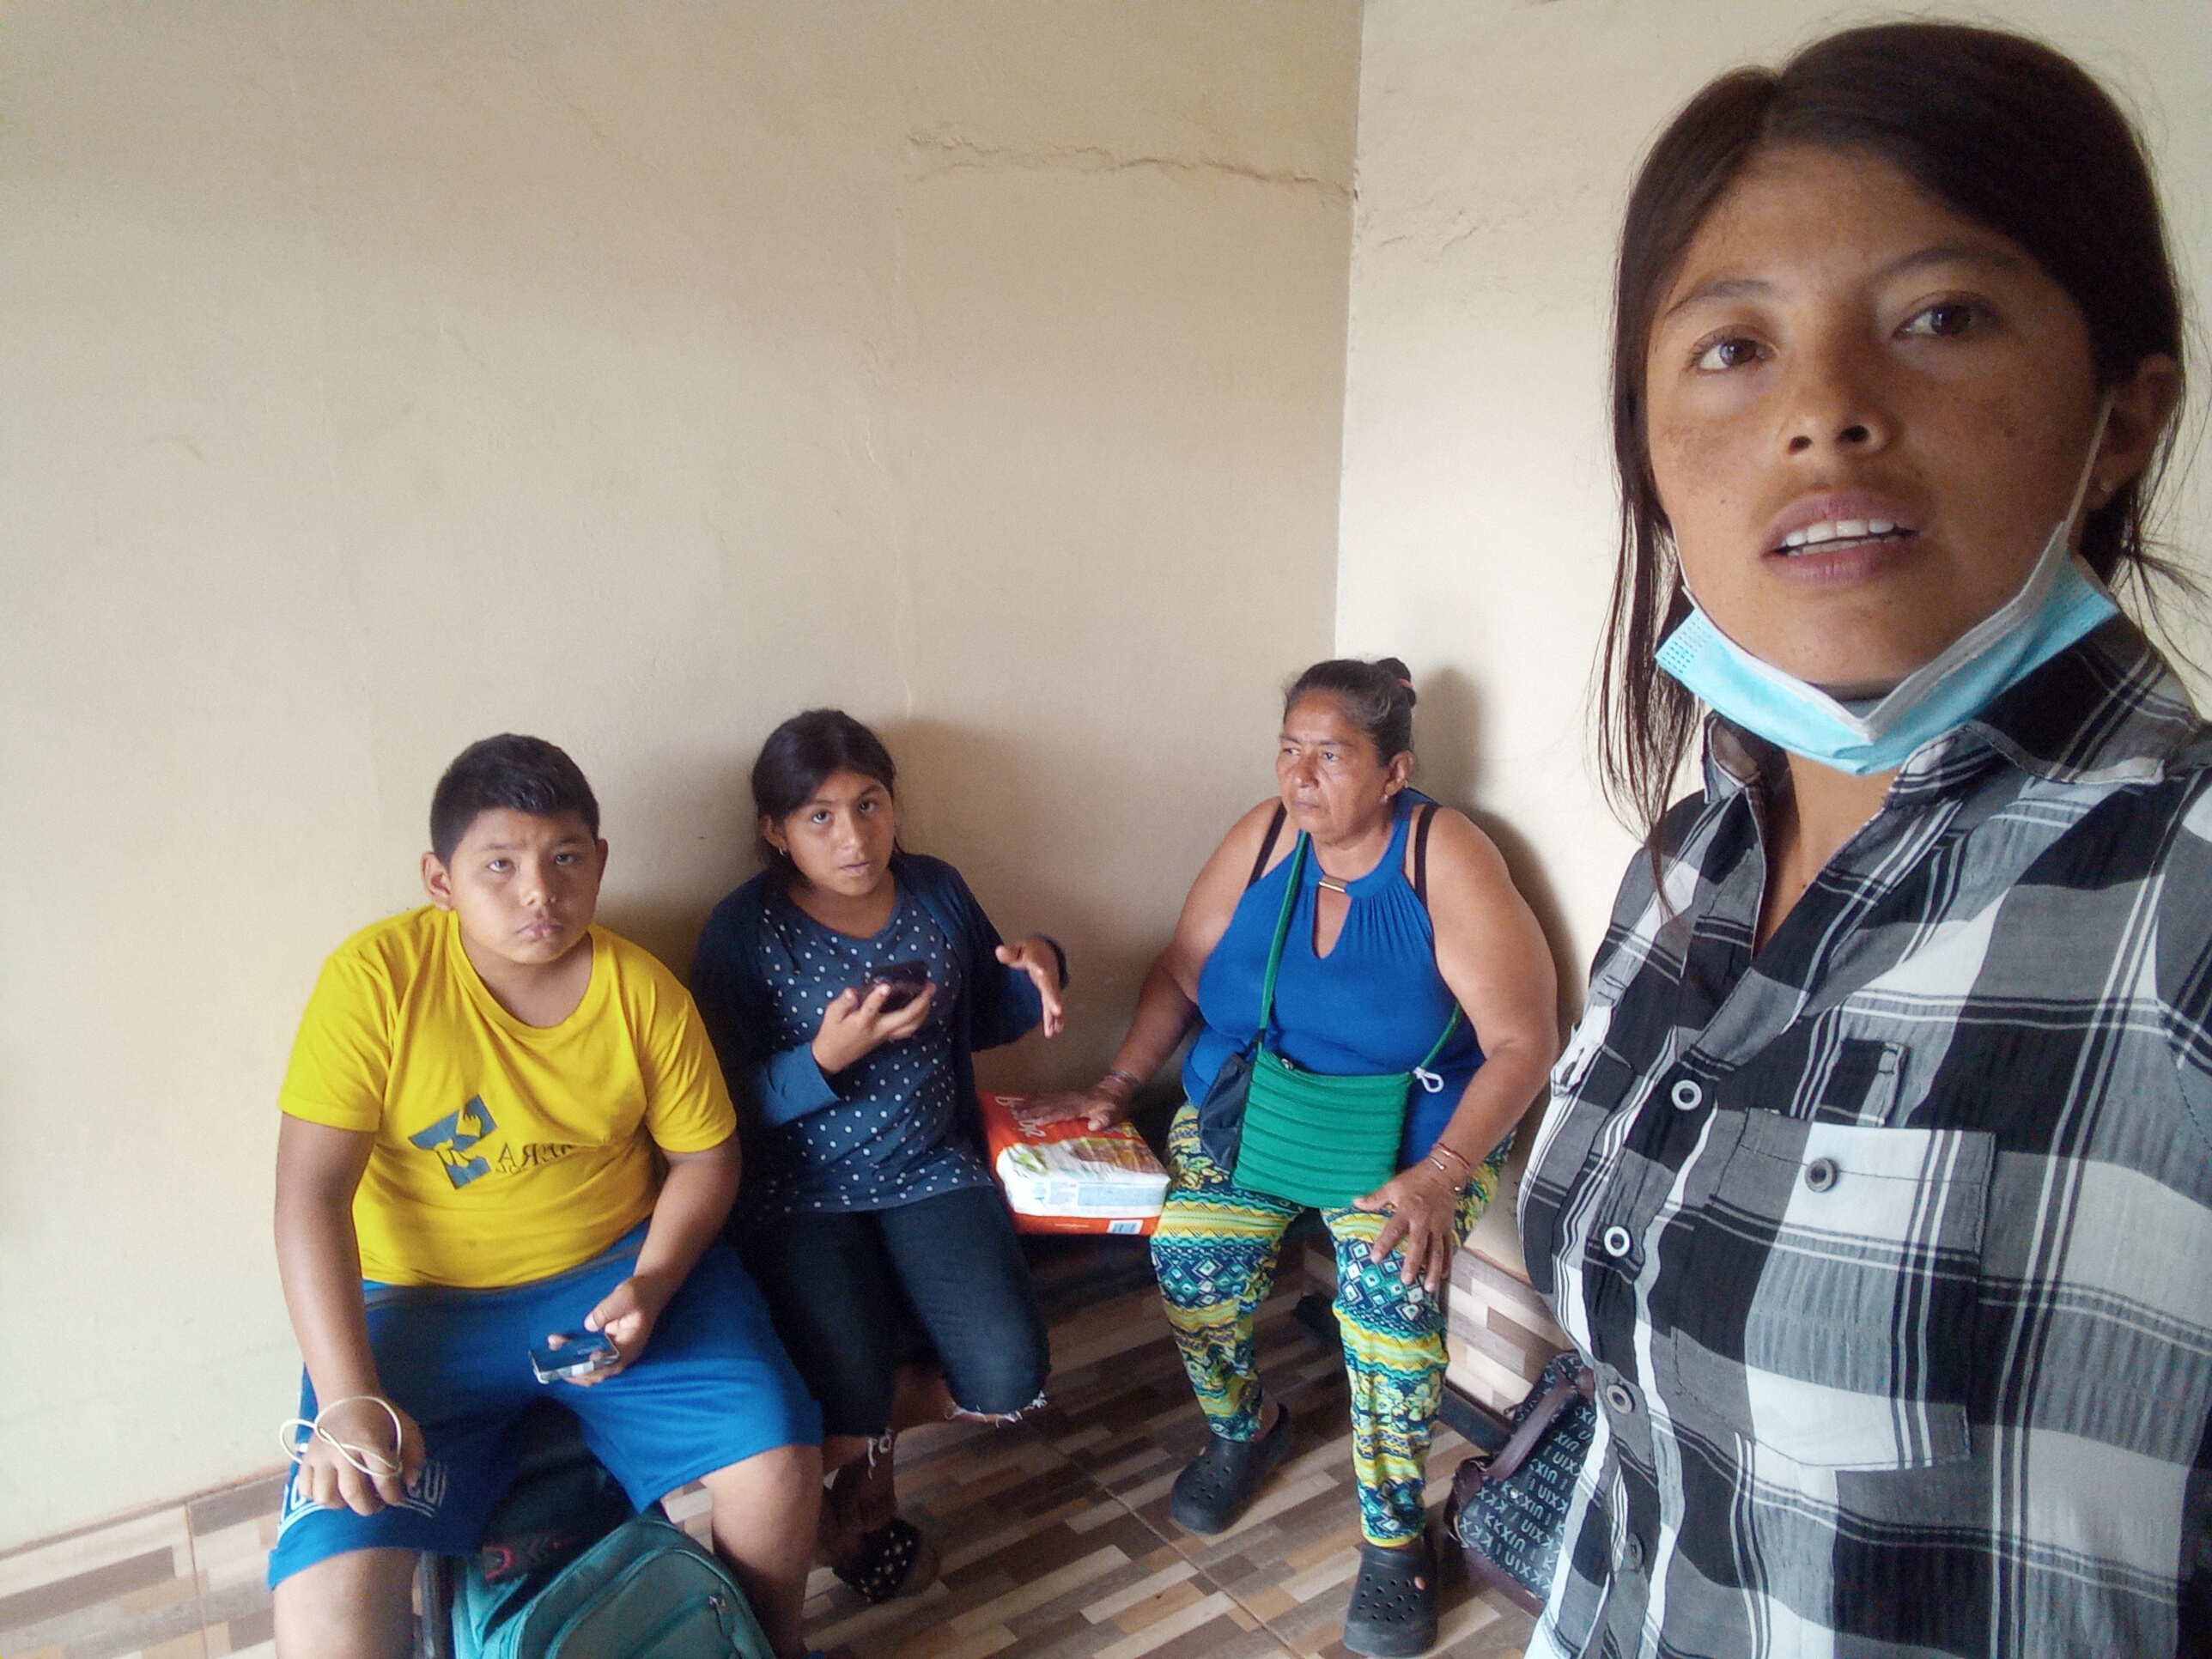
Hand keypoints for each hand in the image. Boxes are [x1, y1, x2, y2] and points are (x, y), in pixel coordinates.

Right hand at [295, 1395, 423, 1514]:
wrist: (348, 1397)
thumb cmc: (380, 1415)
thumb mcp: (407, 1427)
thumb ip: (414, 1455)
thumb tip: (411, 1483)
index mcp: (369, 1441)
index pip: (383, 1478)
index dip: (393, 1495)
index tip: (397, 1498)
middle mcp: (342, 1450)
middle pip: (353, 1492)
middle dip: (368, 1507)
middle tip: (376, 1505)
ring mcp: (321, 1455)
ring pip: (325, 1495)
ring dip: (341, 1505)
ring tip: (351, 1498)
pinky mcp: (306, 1458)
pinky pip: (304, 1488)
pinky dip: (316, 1497)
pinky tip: (332, 1491)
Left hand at [565, 1271, 674, 1384]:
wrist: (648, 1289)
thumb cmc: (640, 1292)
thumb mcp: (625, 1296)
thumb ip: (608, 1310)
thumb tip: (589, 1325)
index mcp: (631, 1345)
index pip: (612, 1363)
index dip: (595, 1365)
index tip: (580, 1359)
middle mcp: (623, 1355)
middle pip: (598, 1373)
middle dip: (576, 1369)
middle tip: (556, 1361)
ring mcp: (613, 1353)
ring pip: (591, 1370)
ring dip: (571, 1366)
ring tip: (552, 1353)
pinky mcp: (606, 1348)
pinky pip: (589, 1360)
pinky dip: (574, 1358)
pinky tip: (559, 1347)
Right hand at [811, 980, 936, 1074]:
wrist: (833, 1057)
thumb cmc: (832, 1033)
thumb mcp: (831, 1015)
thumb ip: (842, 1003)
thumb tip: (852, 992)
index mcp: (862, 1022)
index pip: (870, 1009)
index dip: (878, 997)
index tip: (886, 985)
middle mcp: (878, 1030)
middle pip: (904, 1018)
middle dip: (920, 1002)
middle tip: (930, 986)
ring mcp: (885, 1035)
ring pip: (911, 1026)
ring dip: (924, 1011)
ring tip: (930, 995)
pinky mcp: (887, 1038)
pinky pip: (908, 1030)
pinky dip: (918, 1019)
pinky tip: (922, 1010)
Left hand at [996, 937, 1065, 1036]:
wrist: (1045, 952)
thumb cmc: (1028, 952)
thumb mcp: (1018, 949)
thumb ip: (1009, 952)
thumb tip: (999, 951)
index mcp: (1037, 961)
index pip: (1038, 964)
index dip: (1039, 968)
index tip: (1041, 971)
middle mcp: (1047, 974)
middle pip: (1050, 987)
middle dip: (1053, 998)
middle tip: (1057, 1010)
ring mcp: (1050, 985)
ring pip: (1053, 999)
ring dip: (1054, 1014)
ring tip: (1054, 1029)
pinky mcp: (1050, 993)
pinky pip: (1052, 1006)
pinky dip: (1055, 1018)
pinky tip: (1055, 1030)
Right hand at [1014, 1085, 1126, 1130]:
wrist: (1113, 1090)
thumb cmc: (1112, 1106)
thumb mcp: (1113, 1114)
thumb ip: (1105, 1119)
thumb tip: (1095, 1125)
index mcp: (1081, 1106)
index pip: (1064, 1111)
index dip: (1051, 1116)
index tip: (1038, 1121)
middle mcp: (1071, 1099)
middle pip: (1049, 1104)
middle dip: (1033, 1109)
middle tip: (1017, 1114)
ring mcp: (1066, 1096)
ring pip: (1046, 1098)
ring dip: (1030, 1103)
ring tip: (1015, 1107)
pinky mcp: (1064, 1095)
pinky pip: (1047, 1095)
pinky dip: (1035, 1097)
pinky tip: (1025, 1100)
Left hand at [1352, 1161, 1464, 1291]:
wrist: (1444, 1173)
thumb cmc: (1416, 1179)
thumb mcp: (1393, 1186)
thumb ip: (1375, 1198)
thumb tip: (1355, 1202)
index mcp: (1408, 1210)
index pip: (1393, 1230)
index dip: (1384, 1244)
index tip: (1375, 1258)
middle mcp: (1423, 1221)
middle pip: (1418, 1246)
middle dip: (1412, 1264)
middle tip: (1405, 1281)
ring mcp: (1438, 1226)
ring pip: (1436, 1251)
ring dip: (1432, 1270)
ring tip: (1428, 1287)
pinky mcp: (1448, 1227)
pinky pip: (1448, 1247)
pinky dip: (1446, 1262)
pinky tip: (1443, 1276)